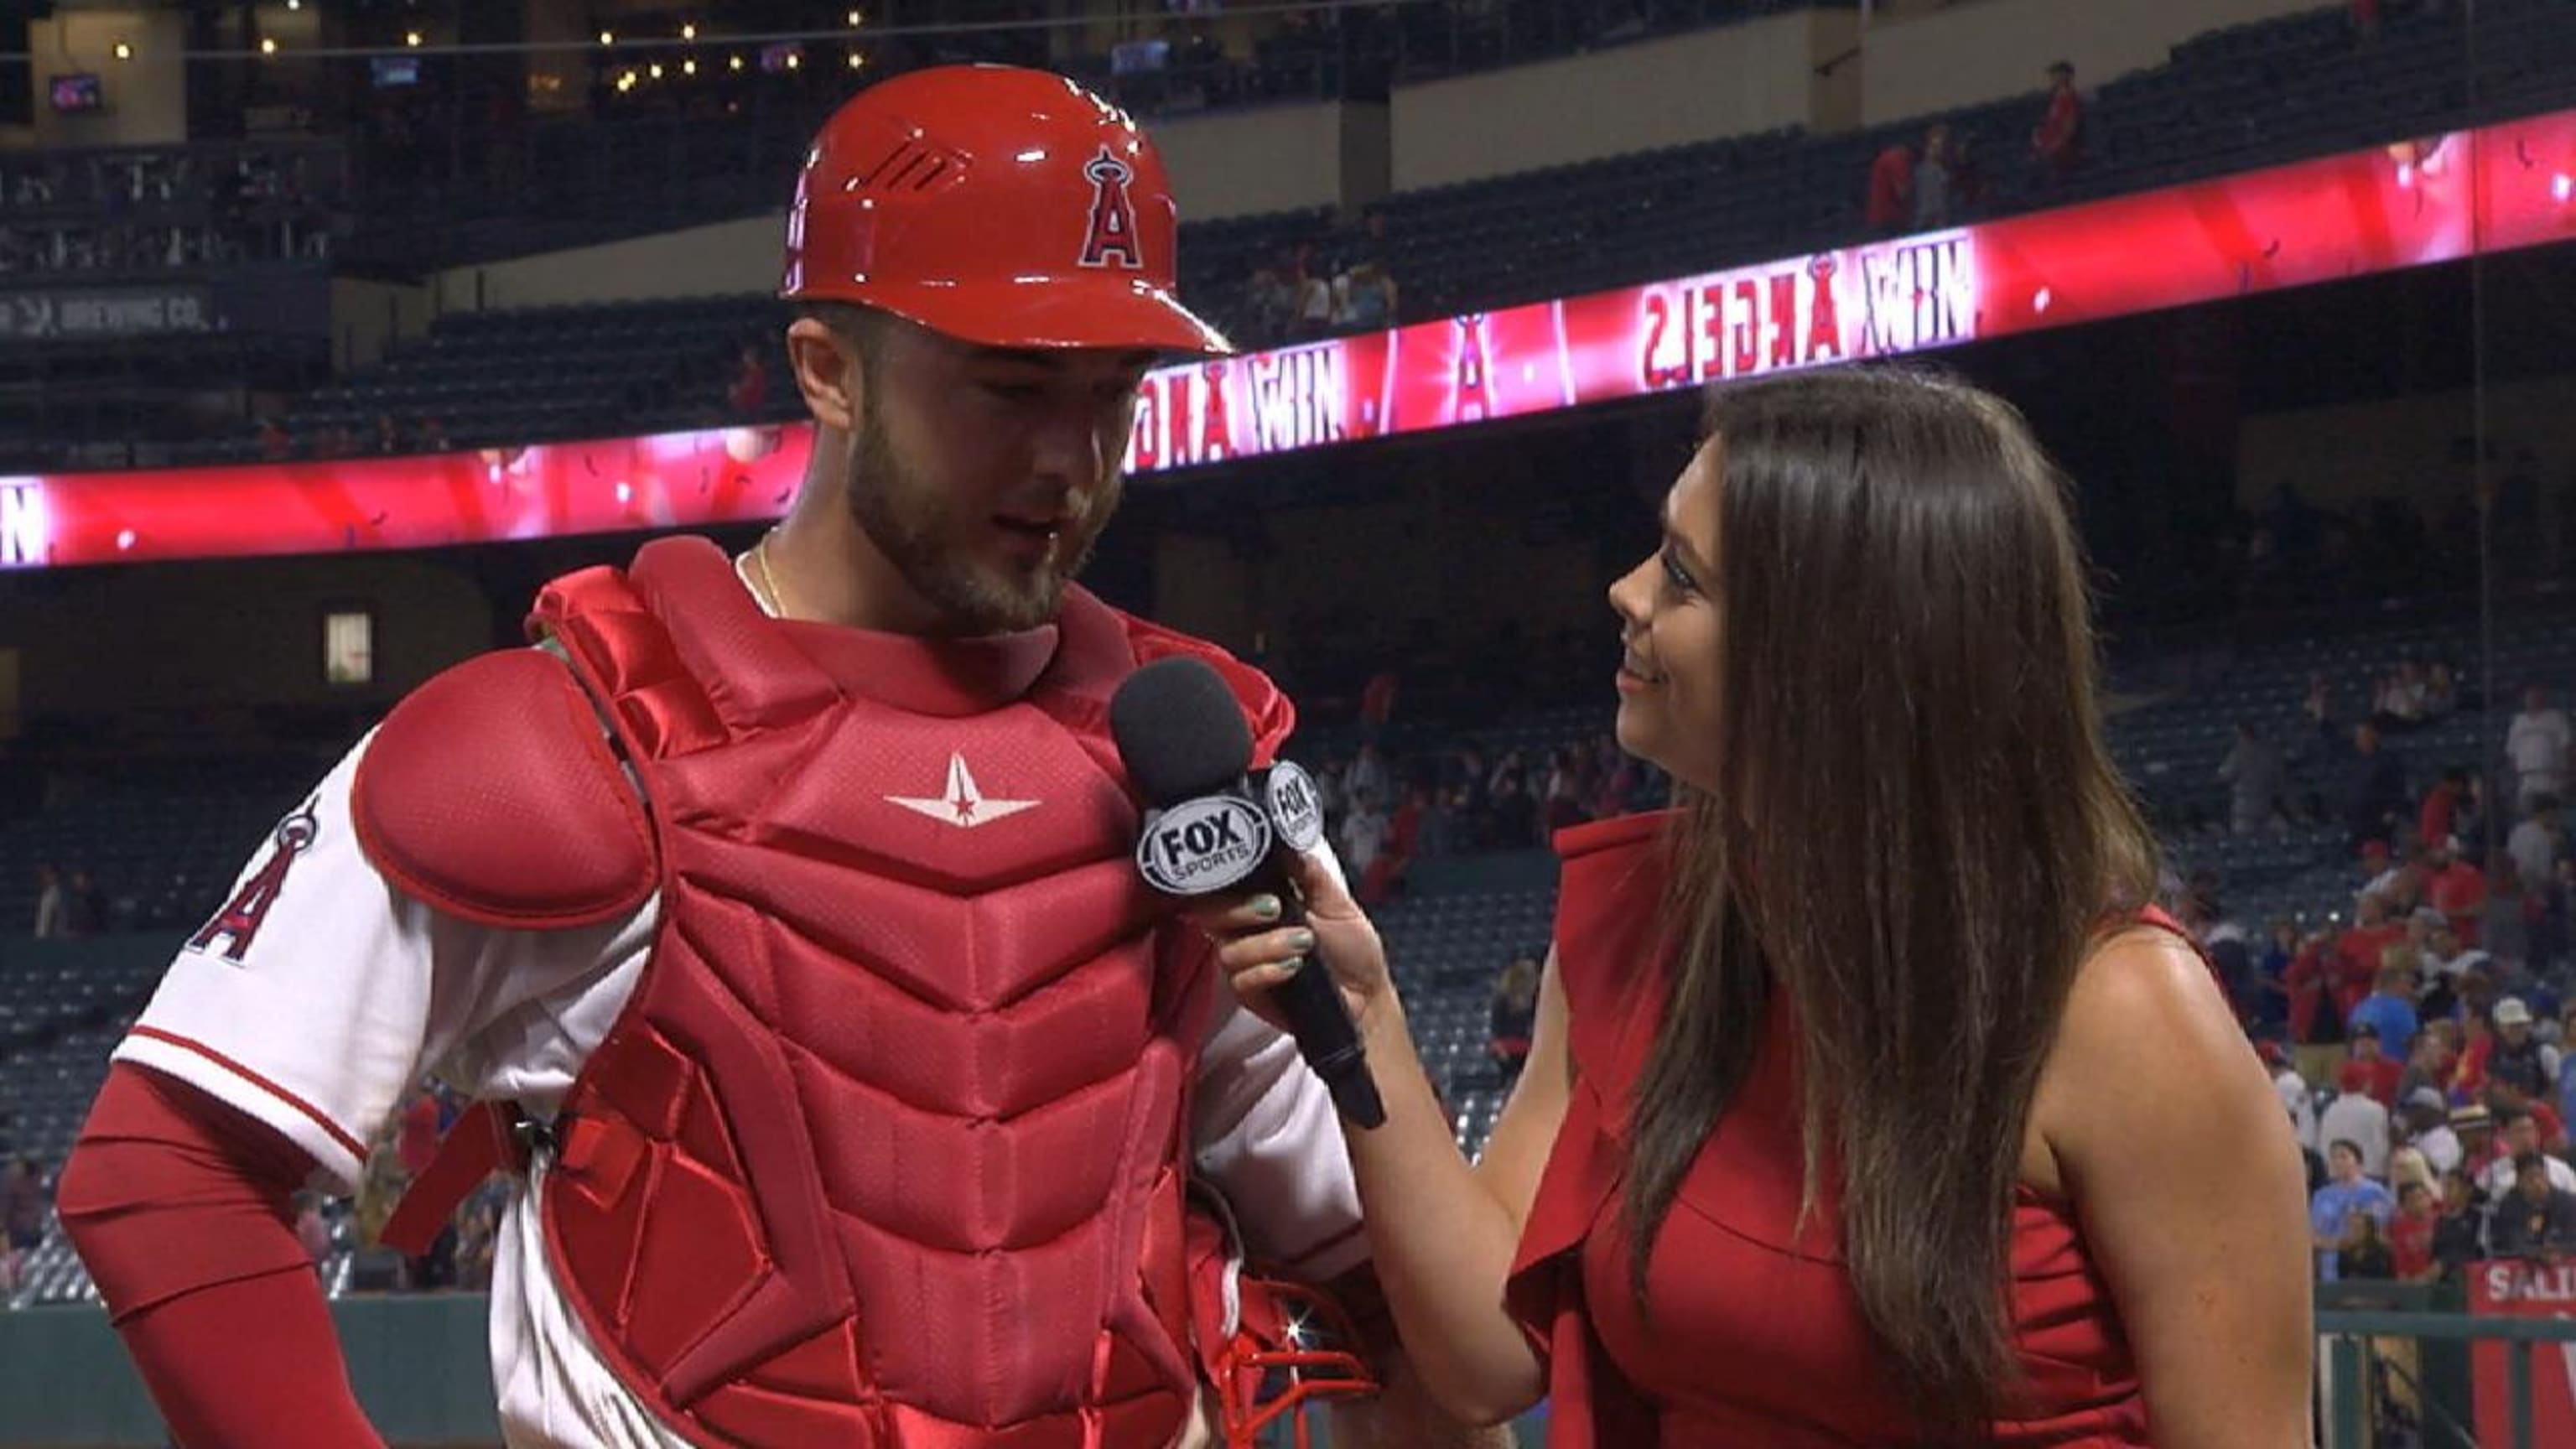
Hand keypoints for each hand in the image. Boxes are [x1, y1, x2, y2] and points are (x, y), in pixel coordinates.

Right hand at [1188, 850, 1398, 1038]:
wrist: (1367, 996)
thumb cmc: (1352, 949)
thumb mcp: (1337, 902)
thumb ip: (1309, 872)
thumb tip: (1285, 838)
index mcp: (1261, 902)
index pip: (1224, 886)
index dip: (1225, 878)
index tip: (1252, 875)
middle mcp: (1247, 930)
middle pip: (1211, 915)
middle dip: (1240, 910)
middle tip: (1274, 908)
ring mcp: (1246, 962)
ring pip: (1229, 950)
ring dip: (1266, 945)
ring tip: (1303, 944)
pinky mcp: (1249, 993)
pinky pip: (1240, 980)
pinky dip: (1267, 971)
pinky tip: (1294, 967)